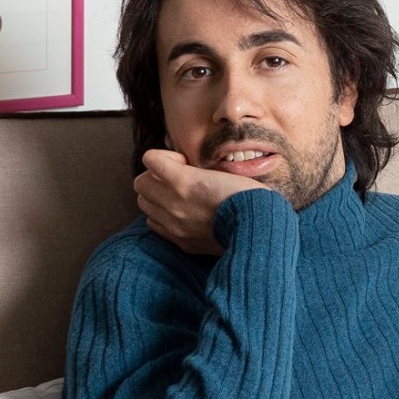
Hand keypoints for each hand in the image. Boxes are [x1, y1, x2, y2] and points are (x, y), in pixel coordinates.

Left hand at [135, 149, 265, 254]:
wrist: (258, 228)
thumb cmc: (246, 196)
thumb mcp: (221, 172)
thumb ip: (194, 171)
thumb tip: (180, 168)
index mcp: (183, 181)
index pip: (150, 159)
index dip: (165, 156)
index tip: (182, 162)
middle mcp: (172, 203)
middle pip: (141, 183)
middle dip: (156, 177)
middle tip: (177, 179)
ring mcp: (174, 225)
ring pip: (144, 204)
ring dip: (157, 197)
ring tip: (178, 197)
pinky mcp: (179, 241)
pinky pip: (154, 224)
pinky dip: (161, 216)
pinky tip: (181, 214)